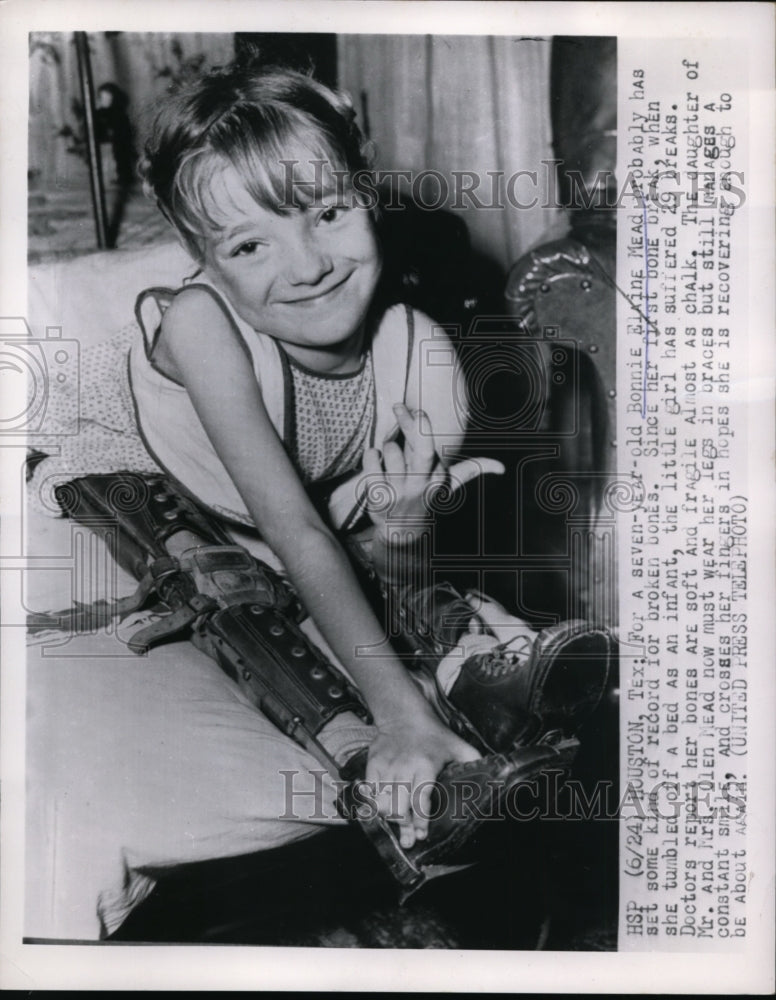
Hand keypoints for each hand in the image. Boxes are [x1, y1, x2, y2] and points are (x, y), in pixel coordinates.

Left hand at [362, 403, 503, 540]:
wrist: (402, 530)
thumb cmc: (425, 498)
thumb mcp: (449, 486)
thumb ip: (471, 470)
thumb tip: (501, 468)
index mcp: (438, 478)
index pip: (432, 448)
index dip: (422, 426)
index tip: (417, 410)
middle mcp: (421, 484)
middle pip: (423, 451)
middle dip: (415, 427)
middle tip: (399, 406)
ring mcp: (399, 491)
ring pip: (391, 450)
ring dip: (387, 445)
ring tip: (390, 456)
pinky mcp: (378, 496)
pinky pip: (371, 461)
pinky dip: (370, 455)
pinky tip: (375, 462)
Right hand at [365, 704, 479, 848]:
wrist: (404, 716)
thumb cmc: (434, 735)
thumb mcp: (458, 746)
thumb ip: (473, 761)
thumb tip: (495, 776)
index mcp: (426, 765)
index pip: (420, 799)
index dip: (420, 821)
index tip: (423, 835)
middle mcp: (404, 767)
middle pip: (399, 805)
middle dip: (404, 826)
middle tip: (409, 841)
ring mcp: (387, 766)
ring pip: (383, 801)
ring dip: (389, 818)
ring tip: (396, 829)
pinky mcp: (373, 763)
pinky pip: (370, 790)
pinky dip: (373, 803)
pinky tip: (380, 812)